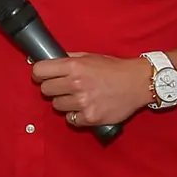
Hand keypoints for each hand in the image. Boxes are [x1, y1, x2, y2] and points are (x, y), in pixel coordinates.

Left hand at [32, 53, 152, 127]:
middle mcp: (76, 84)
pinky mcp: (90, 117)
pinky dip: (75, 116)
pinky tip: (84, 108)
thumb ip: (69, 58)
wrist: (137, 83)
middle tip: (62, 87)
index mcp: (74, 66)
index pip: (39, 71)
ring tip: (77, 97)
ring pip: (56, 106)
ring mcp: (82, 102)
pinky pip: (71, 120)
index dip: (39, 73)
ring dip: (64, 103)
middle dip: (52, 88)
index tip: (42, 76)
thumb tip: (49, 59)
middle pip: (45, 90)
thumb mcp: (89, 56)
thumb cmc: (114, 68)